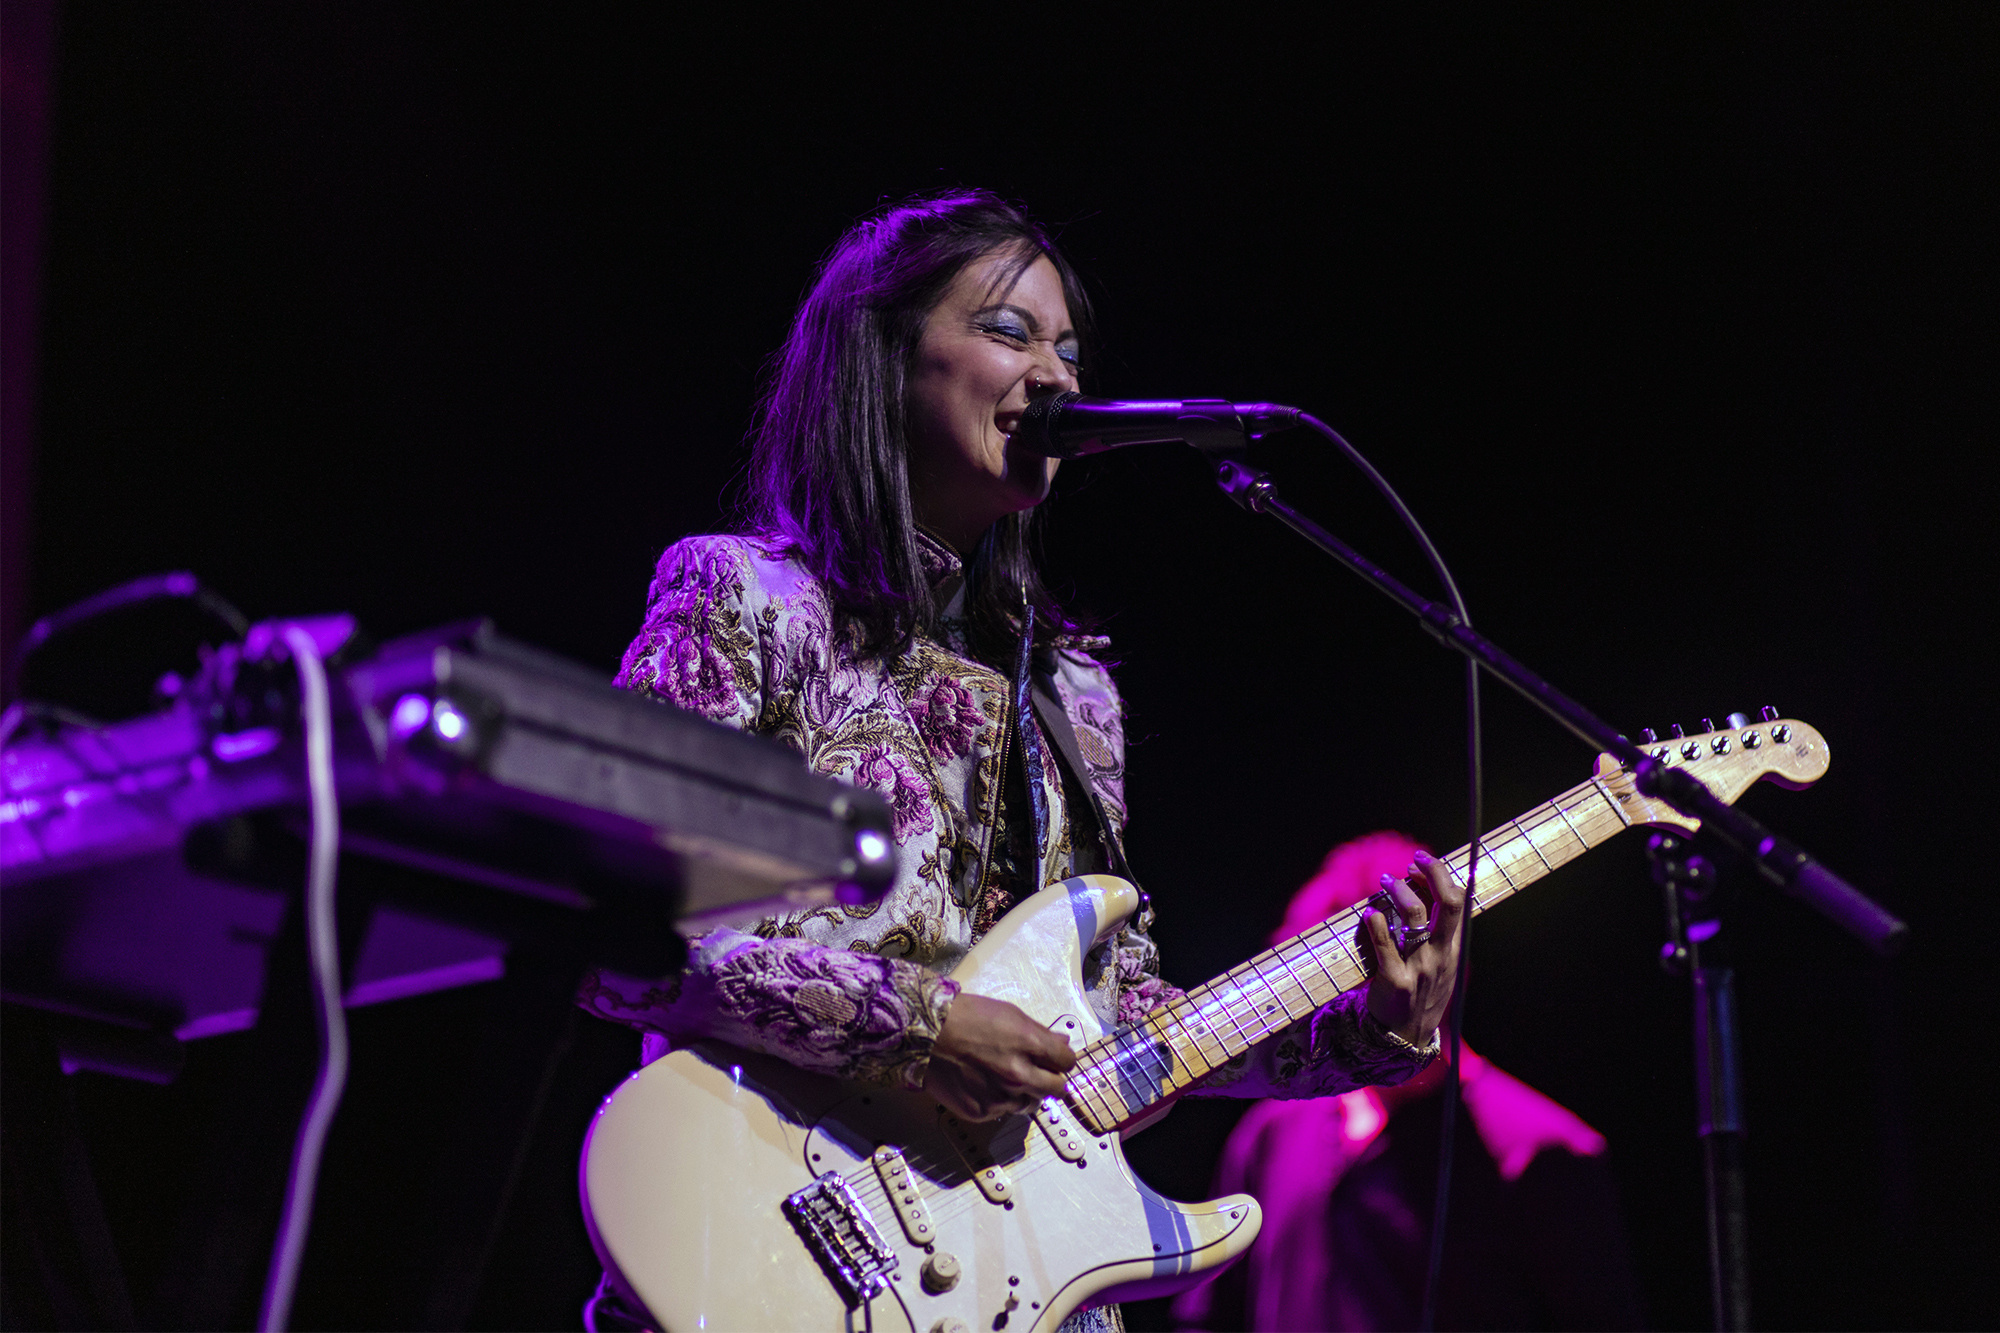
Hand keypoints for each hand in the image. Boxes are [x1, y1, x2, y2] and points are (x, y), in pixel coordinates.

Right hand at [922, 992, 1077, 1121]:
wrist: (924, 1034)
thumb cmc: (967, 1017)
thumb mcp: (1009, 1014)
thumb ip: (1039, 1033)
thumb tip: (1062, 1043)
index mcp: (1029, 1045)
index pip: (1067, 1062)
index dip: (1061, 1059)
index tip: (1054, 1059)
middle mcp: (1019, 1075)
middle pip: (1057, 1089)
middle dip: (1051, 1080)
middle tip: (1038, 1074)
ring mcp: (1001, 1097)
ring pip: (1031, 1104)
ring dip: (1026, 1094)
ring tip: (1006, 1079)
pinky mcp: (982, 1112)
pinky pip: (1003, 1112)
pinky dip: (1000, 1101)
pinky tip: (985, 1085)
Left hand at [1362, 850, 1465, 1047]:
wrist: (1406, 1037)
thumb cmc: (1420, 993)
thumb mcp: (1440, 965)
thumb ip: (1437, 934)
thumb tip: (1424, 890)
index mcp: (1453, 949)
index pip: (1460, 903)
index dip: (1443, 876)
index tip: (1423, 863)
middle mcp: (1441, 955)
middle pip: (1448, 902)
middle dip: (1433, 872)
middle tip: (1414, 860)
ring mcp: (1420, 968)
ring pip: (1415, 915)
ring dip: (1399, 890)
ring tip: (1385, 882)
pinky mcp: (1395, 981)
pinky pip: (1385, 945)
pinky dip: (1376, 923)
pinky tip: (1370, 913)